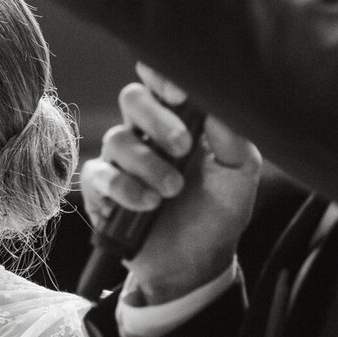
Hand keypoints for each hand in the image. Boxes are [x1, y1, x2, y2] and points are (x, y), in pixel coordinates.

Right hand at [80, 65, 259, 301]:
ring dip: (147, 164)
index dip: (160, 74)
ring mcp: (121, 161)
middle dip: (158, 120)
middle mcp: (146, 133)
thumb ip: (230, 134)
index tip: (178, 91)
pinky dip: (123, 188)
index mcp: (179, 119)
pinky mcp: (102, 190)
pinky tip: (147, 205)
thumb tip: (215, 97)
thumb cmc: (219, 210)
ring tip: (172, 191)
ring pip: (116, 139)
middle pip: (132, 98)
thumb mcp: (239, 172)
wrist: (197, 262)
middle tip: (183, 147)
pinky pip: (98, 174)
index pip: (160, 80)